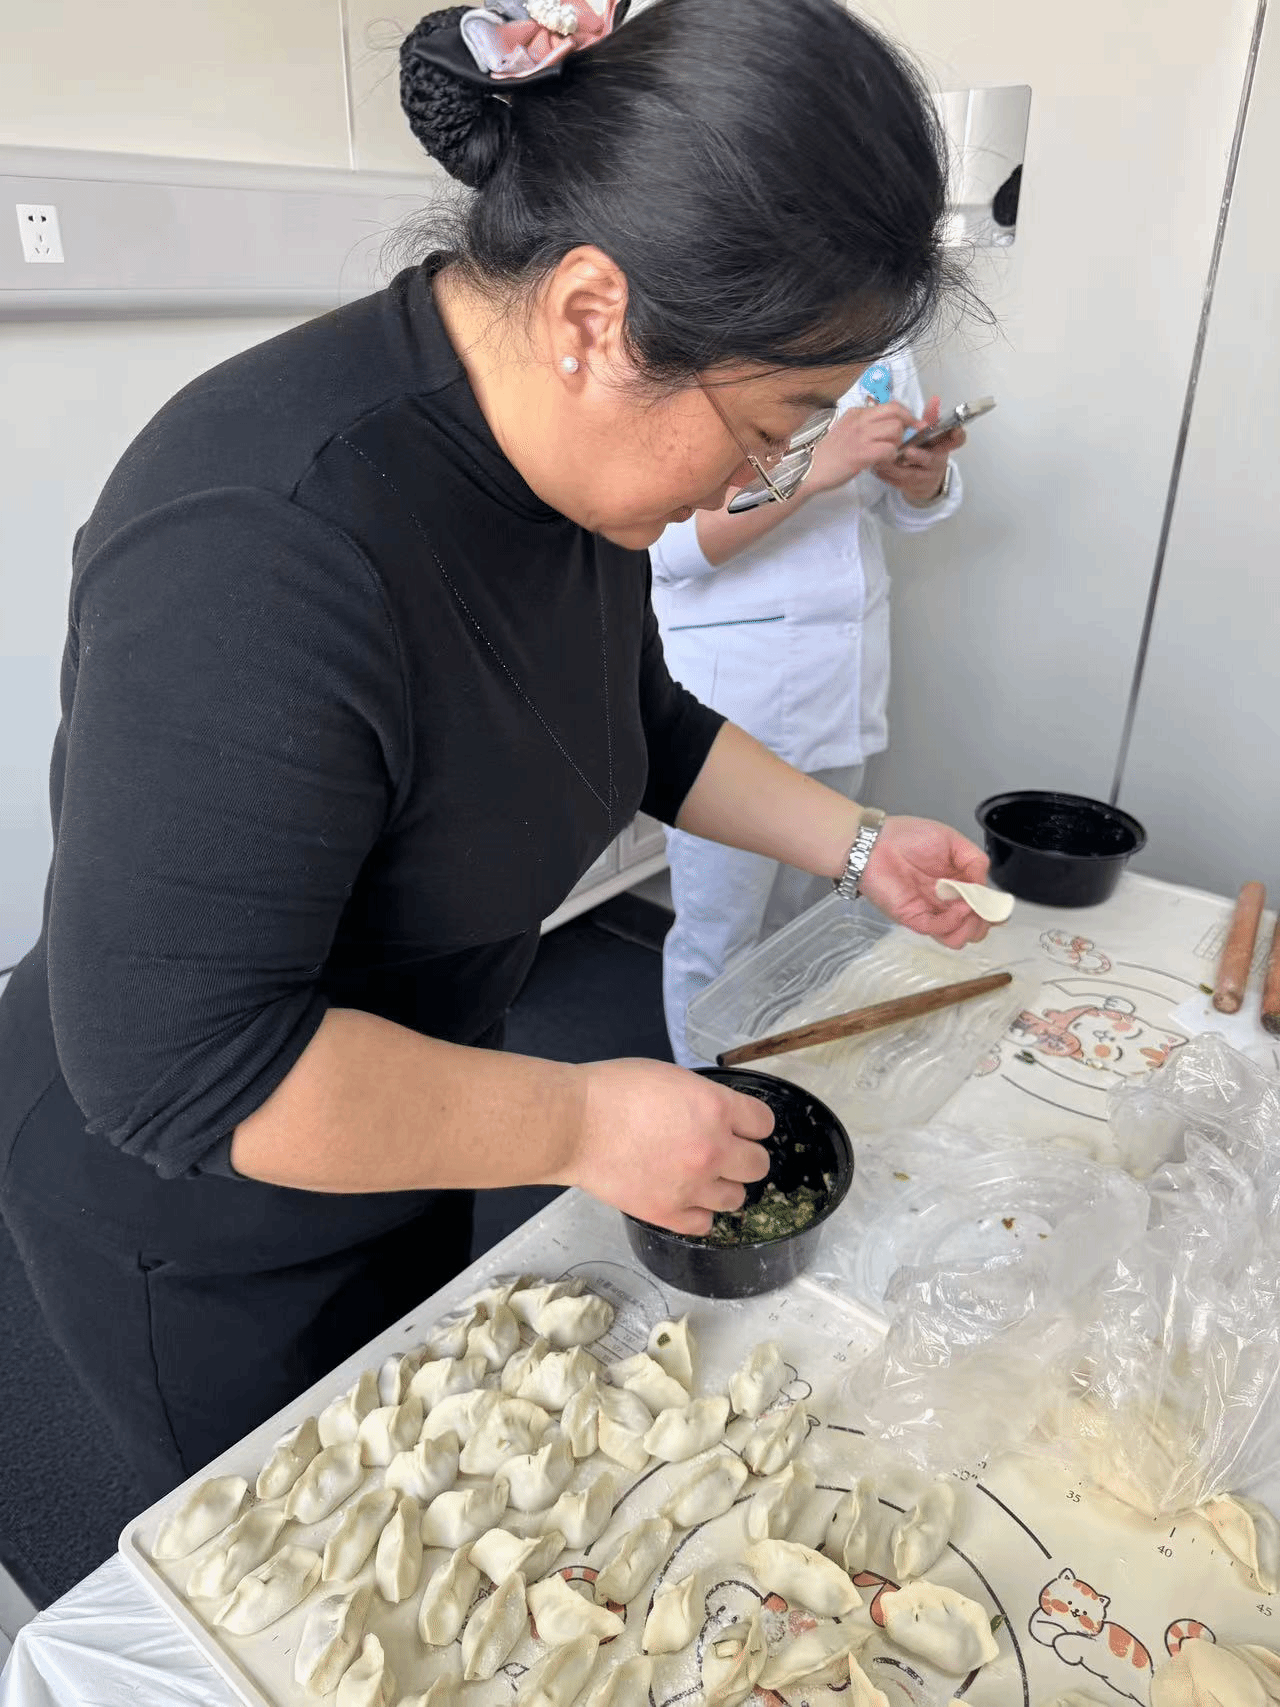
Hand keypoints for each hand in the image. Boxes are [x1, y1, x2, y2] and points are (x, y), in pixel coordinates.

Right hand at [569, 1058, 772, 1235]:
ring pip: (736, 1198)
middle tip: (720, 1151)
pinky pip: (704, 1224)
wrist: (574, 1124)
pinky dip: (697, 1212)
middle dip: (743, 1156)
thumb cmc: (614, 1090)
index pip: (764, 1124)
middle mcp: (713, 1150)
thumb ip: (704, 1099)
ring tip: (699, 1176)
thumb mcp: (671, 1078)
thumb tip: (719, 1116)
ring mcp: (692, 1186)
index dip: (751, 1123)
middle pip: (758, 1165)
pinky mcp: (668, 1213)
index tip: (740, 1125)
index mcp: (716, 1108)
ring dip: (722, 1186)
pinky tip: (684, 1197)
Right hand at [807, 402, 918, 494]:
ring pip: (895, 430)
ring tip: (887, 453)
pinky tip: (882, 463)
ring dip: (897, 443)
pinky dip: (891, 457)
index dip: (905, 415)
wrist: (810, 470)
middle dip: (905, 427)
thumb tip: (888, 427)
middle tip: (902, 440)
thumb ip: (864, 426)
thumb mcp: (845, 431)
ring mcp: (860, 436)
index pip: (890, 405)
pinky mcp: (861, 453)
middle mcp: (859, 420)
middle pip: (896, 413)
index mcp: (856, 413)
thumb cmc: (828, 455)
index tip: (911, 425)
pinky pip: (889, 450)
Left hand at [859, 816, 993, 948]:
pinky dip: (954, 922)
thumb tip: (985, 885)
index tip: (997, 905)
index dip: (994, 911)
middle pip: (974, 928)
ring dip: (971, 927)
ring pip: (958, 938)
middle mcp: (946, 902)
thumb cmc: (908, 837)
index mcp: (958, 884)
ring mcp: (930, 912)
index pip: (983, 908)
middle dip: (984, 922)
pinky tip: (957, 906)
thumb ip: (974, 860)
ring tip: (968, 908)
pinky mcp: (914, 918)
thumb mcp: (952, 840)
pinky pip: (939, 930)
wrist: (874, 842)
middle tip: (981, 907)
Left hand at [873, 395, 964, 506]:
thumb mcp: (930, 435)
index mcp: (943, 447)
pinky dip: (885, 474)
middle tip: (908, 450)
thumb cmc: (925, 452)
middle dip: (919, 455)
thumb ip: (930, 418)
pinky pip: (896, 481)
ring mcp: (923, 477)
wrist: (922, 481)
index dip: (957, 436)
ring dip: (895, 465)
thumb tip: (935, 399)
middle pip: (930, 459)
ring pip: (909, 473)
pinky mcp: (909, 487)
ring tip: (882, 457)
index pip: (956, 441)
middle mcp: (936, 463)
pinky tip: (876, 466)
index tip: (955, 430)